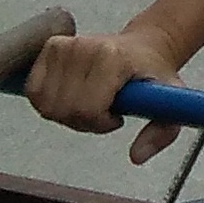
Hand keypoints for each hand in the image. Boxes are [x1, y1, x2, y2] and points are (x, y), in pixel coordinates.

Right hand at [29, 26, 185, 162]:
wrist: (145, 47)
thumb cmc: (153, 75)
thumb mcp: (170, 104)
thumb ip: (160, 134)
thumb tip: (137, 156)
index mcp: (114, 58)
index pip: (86, 108)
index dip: (99, 123)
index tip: (116, 117)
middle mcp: (86, 47)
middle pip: (64, 109)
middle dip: (83, 121)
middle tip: (103, 113)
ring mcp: (65, 45)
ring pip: (47, 104)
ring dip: (66, 114)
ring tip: (90, 103)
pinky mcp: (51, 47)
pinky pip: (34, 91)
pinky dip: (49, 101)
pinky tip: (72, 95)